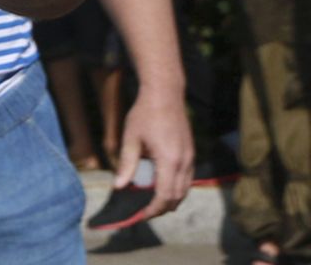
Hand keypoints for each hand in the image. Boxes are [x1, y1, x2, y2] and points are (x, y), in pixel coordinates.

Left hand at [115, 81, 193, 216]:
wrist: (165, 94)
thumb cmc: (144, 114)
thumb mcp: (130, 139)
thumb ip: (126, 164)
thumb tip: (119, 186)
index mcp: (169, 160)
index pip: (165, 195)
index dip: (154, 209)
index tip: (141, 215)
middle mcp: (184, 162)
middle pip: (177, 196)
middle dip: (162, 208)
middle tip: (145, 212)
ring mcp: (190, 158)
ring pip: (185, 189)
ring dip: (171, 200)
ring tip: (153, 203)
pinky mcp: (191, 153)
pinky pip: (187, 178)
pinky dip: (177, 188)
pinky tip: (163, 187)